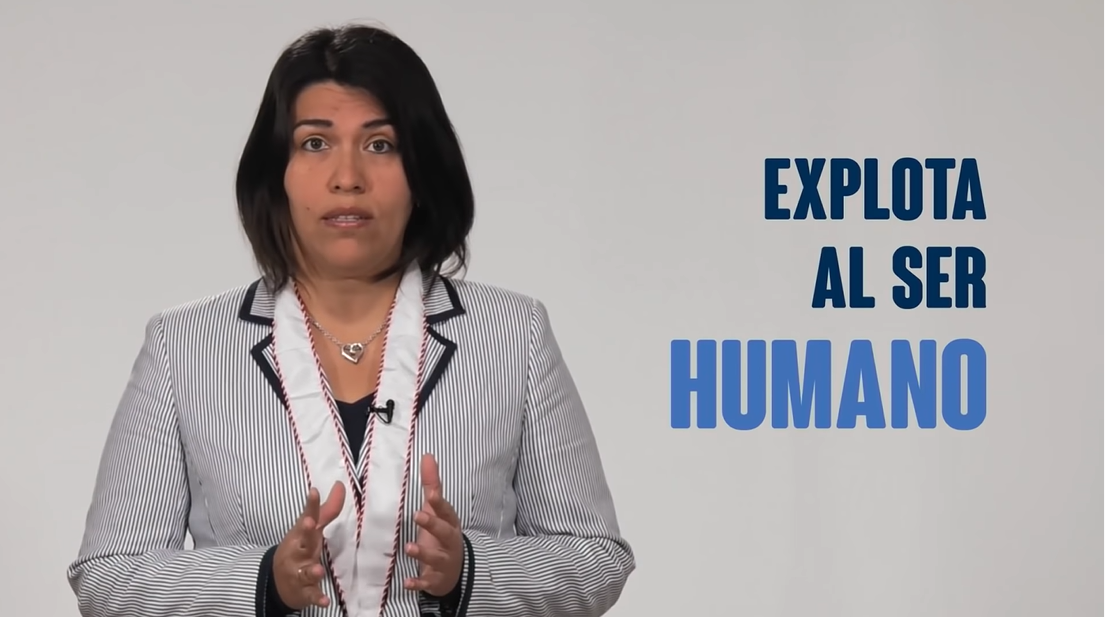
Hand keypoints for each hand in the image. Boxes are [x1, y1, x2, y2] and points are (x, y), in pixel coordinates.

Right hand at [273, 481, 345, 609]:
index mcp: (301, 535)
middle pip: (301, 541)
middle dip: (304, 532)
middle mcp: (298, 552)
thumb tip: (340, 484)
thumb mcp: (309, 530)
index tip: (314, 491)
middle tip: (308, 523)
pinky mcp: (303, 590)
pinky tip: (326, 601)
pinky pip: (311, 594)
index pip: (307, 517)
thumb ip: (326, 509)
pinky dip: (317, 598)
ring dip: (312, 570)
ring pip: (305, 571)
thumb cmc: (298, 549)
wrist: (277, 582)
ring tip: (319, 569)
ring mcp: (299, 572)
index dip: (310, 505)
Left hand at [404, 454, 463, 595]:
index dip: (440, 503)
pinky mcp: (436, 579)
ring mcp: (444, 562)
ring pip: (436, 558)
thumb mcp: (438, 510)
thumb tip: (427, 456)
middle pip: (445, 532)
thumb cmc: (442, 534)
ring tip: (409, 548)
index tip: (432, 494)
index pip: (447, 511)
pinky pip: (427, 581)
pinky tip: (407, 582)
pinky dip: (418, 583)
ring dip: (423, 553)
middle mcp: (449, 542)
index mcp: (450, 523)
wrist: (456, 570)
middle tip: (418, 515)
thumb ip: (432, 485)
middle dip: (433, 524)